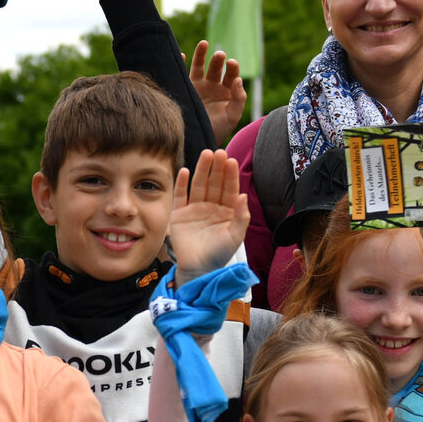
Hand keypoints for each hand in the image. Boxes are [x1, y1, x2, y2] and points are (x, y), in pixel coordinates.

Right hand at [169, 149, 250, 277]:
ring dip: (202, 170)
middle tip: (219, 151)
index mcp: (227, 211)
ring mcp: (195, 209)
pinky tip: (185, 170)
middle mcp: (211, 207)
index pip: (230, 189)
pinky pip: (181, 196)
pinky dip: (182, 183)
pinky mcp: (180, 214)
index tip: (231, 161)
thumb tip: (243, 195)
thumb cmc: (220, 254)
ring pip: (199, 185)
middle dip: (217, 168)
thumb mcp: (235, 236)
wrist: (199, 270)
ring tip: (206, 154)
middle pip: (214, 183)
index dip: (230, 175)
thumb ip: (241, 216)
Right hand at [189, 42, 247, 144]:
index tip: (232, 63)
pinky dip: (180, 62)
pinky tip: (181, 55)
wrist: (198, 140)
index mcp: (228, 91)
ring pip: (200, 66)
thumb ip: (239, 99)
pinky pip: (182, 72)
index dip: (233, 68)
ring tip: (204, 43)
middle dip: (219, 60)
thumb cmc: (219, 130)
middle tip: (220, 55)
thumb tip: (238, 80)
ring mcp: (199, 86)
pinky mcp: (186, 88)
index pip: (232, 74)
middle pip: (217, 67)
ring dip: (202, 54)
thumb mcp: (232, 117)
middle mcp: (214, 86)